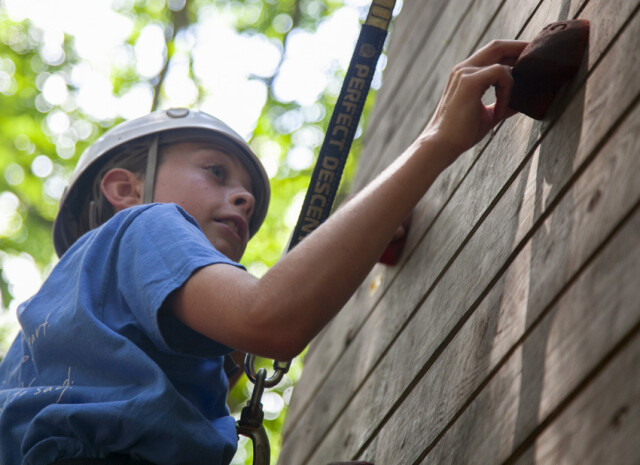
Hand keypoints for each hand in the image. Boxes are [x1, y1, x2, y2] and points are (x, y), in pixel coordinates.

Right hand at [423, 40, 527, 162]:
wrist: (441, 145)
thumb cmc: (461, 133)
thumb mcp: (488, 115)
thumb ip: (504, 103)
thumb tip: (524, 100)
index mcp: (465, 74)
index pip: (493, 52)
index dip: (513, 52)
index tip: (532, 59)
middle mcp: (464, 69)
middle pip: (498, 45)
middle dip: (521, 47)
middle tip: (540, 56)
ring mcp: (465, 73)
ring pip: (501, 55)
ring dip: (516, 72)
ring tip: (521, 91)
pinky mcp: (470, 81)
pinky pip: (501, 73)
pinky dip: (507, 90)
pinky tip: (500, 109)